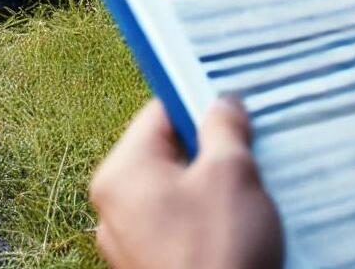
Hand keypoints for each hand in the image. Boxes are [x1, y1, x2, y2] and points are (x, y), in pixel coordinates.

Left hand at [90, 99, 282, 268]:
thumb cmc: (218, 249)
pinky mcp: (143, 262)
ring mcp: (123, 237)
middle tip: (243, 159)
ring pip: (168, 190)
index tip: (229, 110)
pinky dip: (197, 219)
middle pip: (162, 153)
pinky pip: (170, 223)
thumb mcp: (231, 175)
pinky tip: (228, 230)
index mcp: (120, 171)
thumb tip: (223, 101)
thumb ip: (224, 128)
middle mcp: (110, 201)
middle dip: (204, 152)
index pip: (156, 114)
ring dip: (204, 187)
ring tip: (240, 199)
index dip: (195, 105)